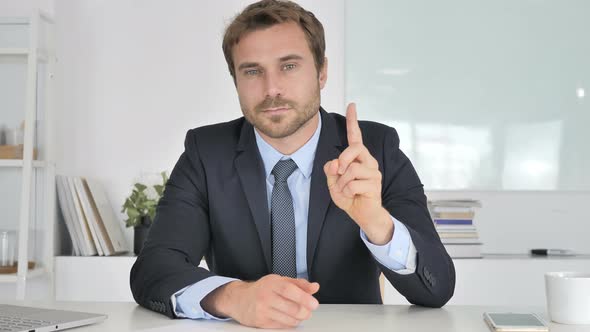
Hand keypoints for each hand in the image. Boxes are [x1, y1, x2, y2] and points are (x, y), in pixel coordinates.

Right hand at [202, 274, 319, 328]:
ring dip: (299, 318)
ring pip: (288, 319)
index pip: (289, 290)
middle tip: (309, 310)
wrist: (239, 299)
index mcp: (272, 284)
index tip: (314, 303)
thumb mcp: (279, 281)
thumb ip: (298, 283)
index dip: (304, 297)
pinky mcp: (261, 322)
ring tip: (300, 313)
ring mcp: (262, 310)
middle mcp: (266, 297)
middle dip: (305, 311)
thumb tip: (314, 287)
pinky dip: (290, 323)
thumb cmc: (262, 289)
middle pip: (291, 307)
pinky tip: (290, 317)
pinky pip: (282, 326)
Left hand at [323, 103, 392, 243]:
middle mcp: (368, 161)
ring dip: (342, 183)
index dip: (353, 121)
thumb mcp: (333, 182)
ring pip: (351, 169)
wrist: (363, 215)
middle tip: (338, 173)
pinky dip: (346, 192)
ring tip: (346, 191)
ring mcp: (373, 172)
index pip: (355, 137)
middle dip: (342, 159)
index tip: (352, 105)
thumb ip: (331, 170)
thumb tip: (335, 163)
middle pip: (354, 148)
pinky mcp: (374, 184)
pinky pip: (353, 184)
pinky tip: (352, 196)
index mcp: (357, 158)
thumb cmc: (350, 197)